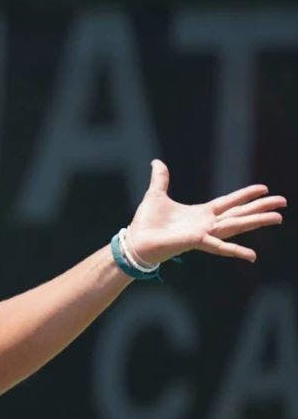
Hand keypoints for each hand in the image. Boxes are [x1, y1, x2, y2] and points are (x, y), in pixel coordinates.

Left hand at [125, 160, 285, 265]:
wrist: (135, 241)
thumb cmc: (146, 223)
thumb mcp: (156, 195)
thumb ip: (161, 179)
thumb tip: (157, 162)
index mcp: (200, 213)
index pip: (229, 202)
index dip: (246, 195)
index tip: (264, 188)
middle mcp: (206, 224)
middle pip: (240, 213)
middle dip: (261, 207)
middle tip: (283, 203)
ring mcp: (204, 233)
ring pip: (237, 226)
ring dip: (257, 221)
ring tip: (278, 218)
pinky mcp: (196, 241)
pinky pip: (219, 246)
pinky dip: (235, 250)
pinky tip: (252, 255)